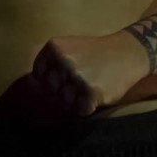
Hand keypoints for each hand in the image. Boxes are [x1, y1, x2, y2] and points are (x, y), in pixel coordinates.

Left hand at [32, 33, 147, 116]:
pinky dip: (88, 106)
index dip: (52, 79)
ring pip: (65, 101)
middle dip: (64, 89)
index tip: (65, 74)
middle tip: (82, 78)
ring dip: (77, 98)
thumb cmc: (95, 51)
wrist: (126, 52)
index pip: (38, 75)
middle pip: (51, 90)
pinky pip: (80, 110)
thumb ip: (50, 63)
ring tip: (91, 83)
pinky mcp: (90, 93)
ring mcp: (77, 77)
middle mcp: (63, 60)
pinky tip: (97, 93)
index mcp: (54, 47)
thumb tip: (30, 84)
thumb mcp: (69, 47)